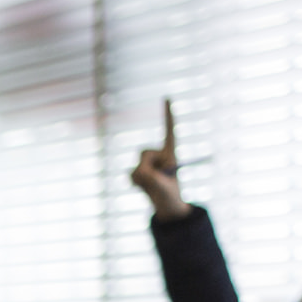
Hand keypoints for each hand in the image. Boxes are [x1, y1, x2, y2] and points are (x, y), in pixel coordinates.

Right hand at [130, 99, 191, 221]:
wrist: (166, 205)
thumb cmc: (170, 193)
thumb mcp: (161, 184)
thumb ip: (148, 175)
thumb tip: (136, 171)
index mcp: (170, 151)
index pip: (169, 130)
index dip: (168, 114)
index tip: (167, 97)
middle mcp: (157, 154)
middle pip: (145, 152)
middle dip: (149, 165)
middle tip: (160, 177)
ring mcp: (145, 163)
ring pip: (137, 164)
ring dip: (143, 176)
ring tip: (152, 184)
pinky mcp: (136, 172)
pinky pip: (130, 174)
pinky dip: (136, 183)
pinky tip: (143, 188)